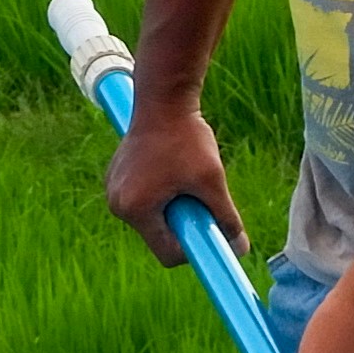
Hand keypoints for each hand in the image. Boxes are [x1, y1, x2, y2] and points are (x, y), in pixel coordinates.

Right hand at [106, 107, 239, 263]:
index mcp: (136, 209)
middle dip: (183, 222)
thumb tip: (240, 248)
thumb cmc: (187, 138)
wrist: (163, 98)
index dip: (194, 248)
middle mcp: (117, 204)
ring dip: (173, 207)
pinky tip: (170, 167)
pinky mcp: (116, 176)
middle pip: (159, 235)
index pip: (167, 253)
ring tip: (184, 176)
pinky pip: (143, 199)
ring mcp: (113, 189)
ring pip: (152, 217)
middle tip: (199, 195)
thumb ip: (226, 218)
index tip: (210, 230)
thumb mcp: (212, 180)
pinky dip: (161, 193)